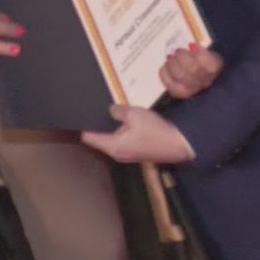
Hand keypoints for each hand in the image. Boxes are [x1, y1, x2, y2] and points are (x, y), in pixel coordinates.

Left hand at [81, 105, 195, 163]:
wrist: (180, 145)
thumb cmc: (156, 132)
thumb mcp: (134, 115)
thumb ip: (118, 111)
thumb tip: (111, 110)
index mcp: (113, 146)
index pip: (89, 137)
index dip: (84, 125)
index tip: (80, 113)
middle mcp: (117, 153)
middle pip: (101, 137)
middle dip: (100, 123)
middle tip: (97, 106)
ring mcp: (127, 153)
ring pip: (113, 136)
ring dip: (115, 125)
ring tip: (114, 110)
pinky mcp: (136, 150)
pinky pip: (124, 138)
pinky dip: (124, 129)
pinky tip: (129, 118)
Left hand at [160, 44, 222, 99]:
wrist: (196, 72)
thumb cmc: (199, 56)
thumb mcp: (205, 47)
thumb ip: (197, 45)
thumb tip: (188, 44)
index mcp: (214, 66)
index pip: (210, 64)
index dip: (199, 54)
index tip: (191, 45)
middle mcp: (205, 80)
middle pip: (193, 69)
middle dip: (182, 57)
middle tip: (177, 50)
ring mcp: (193, 89)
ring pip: (181, 77)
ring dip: (173, 64)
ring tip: (170, 57)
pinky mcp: (180, 93)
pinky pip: (171, 84)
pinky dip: (165, 74)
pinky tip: (164, 66)